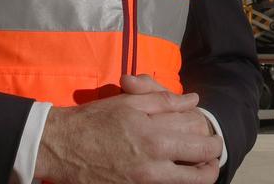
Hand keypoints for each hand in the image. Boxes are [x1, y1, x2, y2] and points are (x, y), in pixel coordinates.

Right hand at [34, 76, 221, 183]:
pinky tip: (170, 172)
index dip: (214, 143)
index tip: (212, 139)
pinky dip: (173, 182)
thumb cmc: (93, 121)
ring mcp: (144, 183)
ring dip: (196, 177)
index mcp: (156, 138)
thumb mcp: (129, 103)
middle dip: (211, 164)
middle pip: (201, 174)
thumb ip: (165, 101)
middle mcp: (154, 165)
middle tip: (209, 157)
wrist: (59, 148)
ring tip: (194, 166)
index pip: (203, 146)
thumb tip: (193, 99)